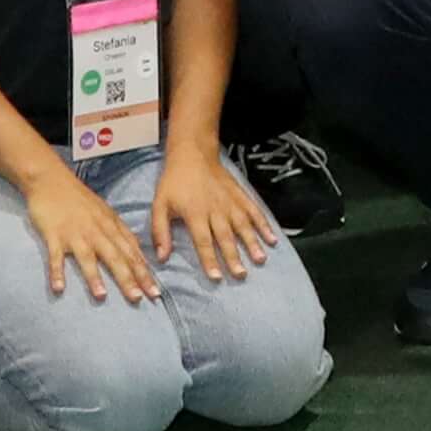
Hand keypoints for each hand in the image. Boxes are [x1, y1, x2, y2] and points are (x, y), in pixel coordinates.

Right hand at [21, 159, 159, 303]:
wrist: (51, 179)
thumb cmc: (79, 199)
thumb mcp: (105, 213)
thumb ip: (120, 234)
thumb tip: (138, 255)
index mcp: (110, 226)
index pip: (131, 252)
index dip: (144, 273)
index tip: (155, 292)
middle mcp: (96, 230)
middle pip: (115, 256)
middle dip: (128, 278)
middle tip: (139, 298)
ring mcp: (75, 232)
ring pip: (87, 256)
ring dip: (94, 277)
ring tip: (102, 296)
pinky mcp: (54, 234)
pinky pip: (55, 256)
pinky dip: (56, 272)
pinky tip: (58, 288)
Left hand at [150, 145, 276, 279]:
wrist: (193, 154)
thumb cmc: (174, 182)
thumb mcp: (159, 205)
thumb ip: (160, 231)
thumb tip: (161, 257)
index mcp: (194, 213)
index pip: (203, 240)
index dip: (209, 259)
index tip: (216, 277)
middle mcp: (215, 209)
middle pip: (225, 236)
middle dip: (234, 256)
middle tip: (241, 274)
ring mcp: (230, 201)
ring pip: (243, 224)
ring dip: (252, 242)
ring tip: (260, 259)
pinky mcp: (240, 195)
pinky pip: (254, 210)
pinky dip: (264, 224)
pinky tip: (272, 237)